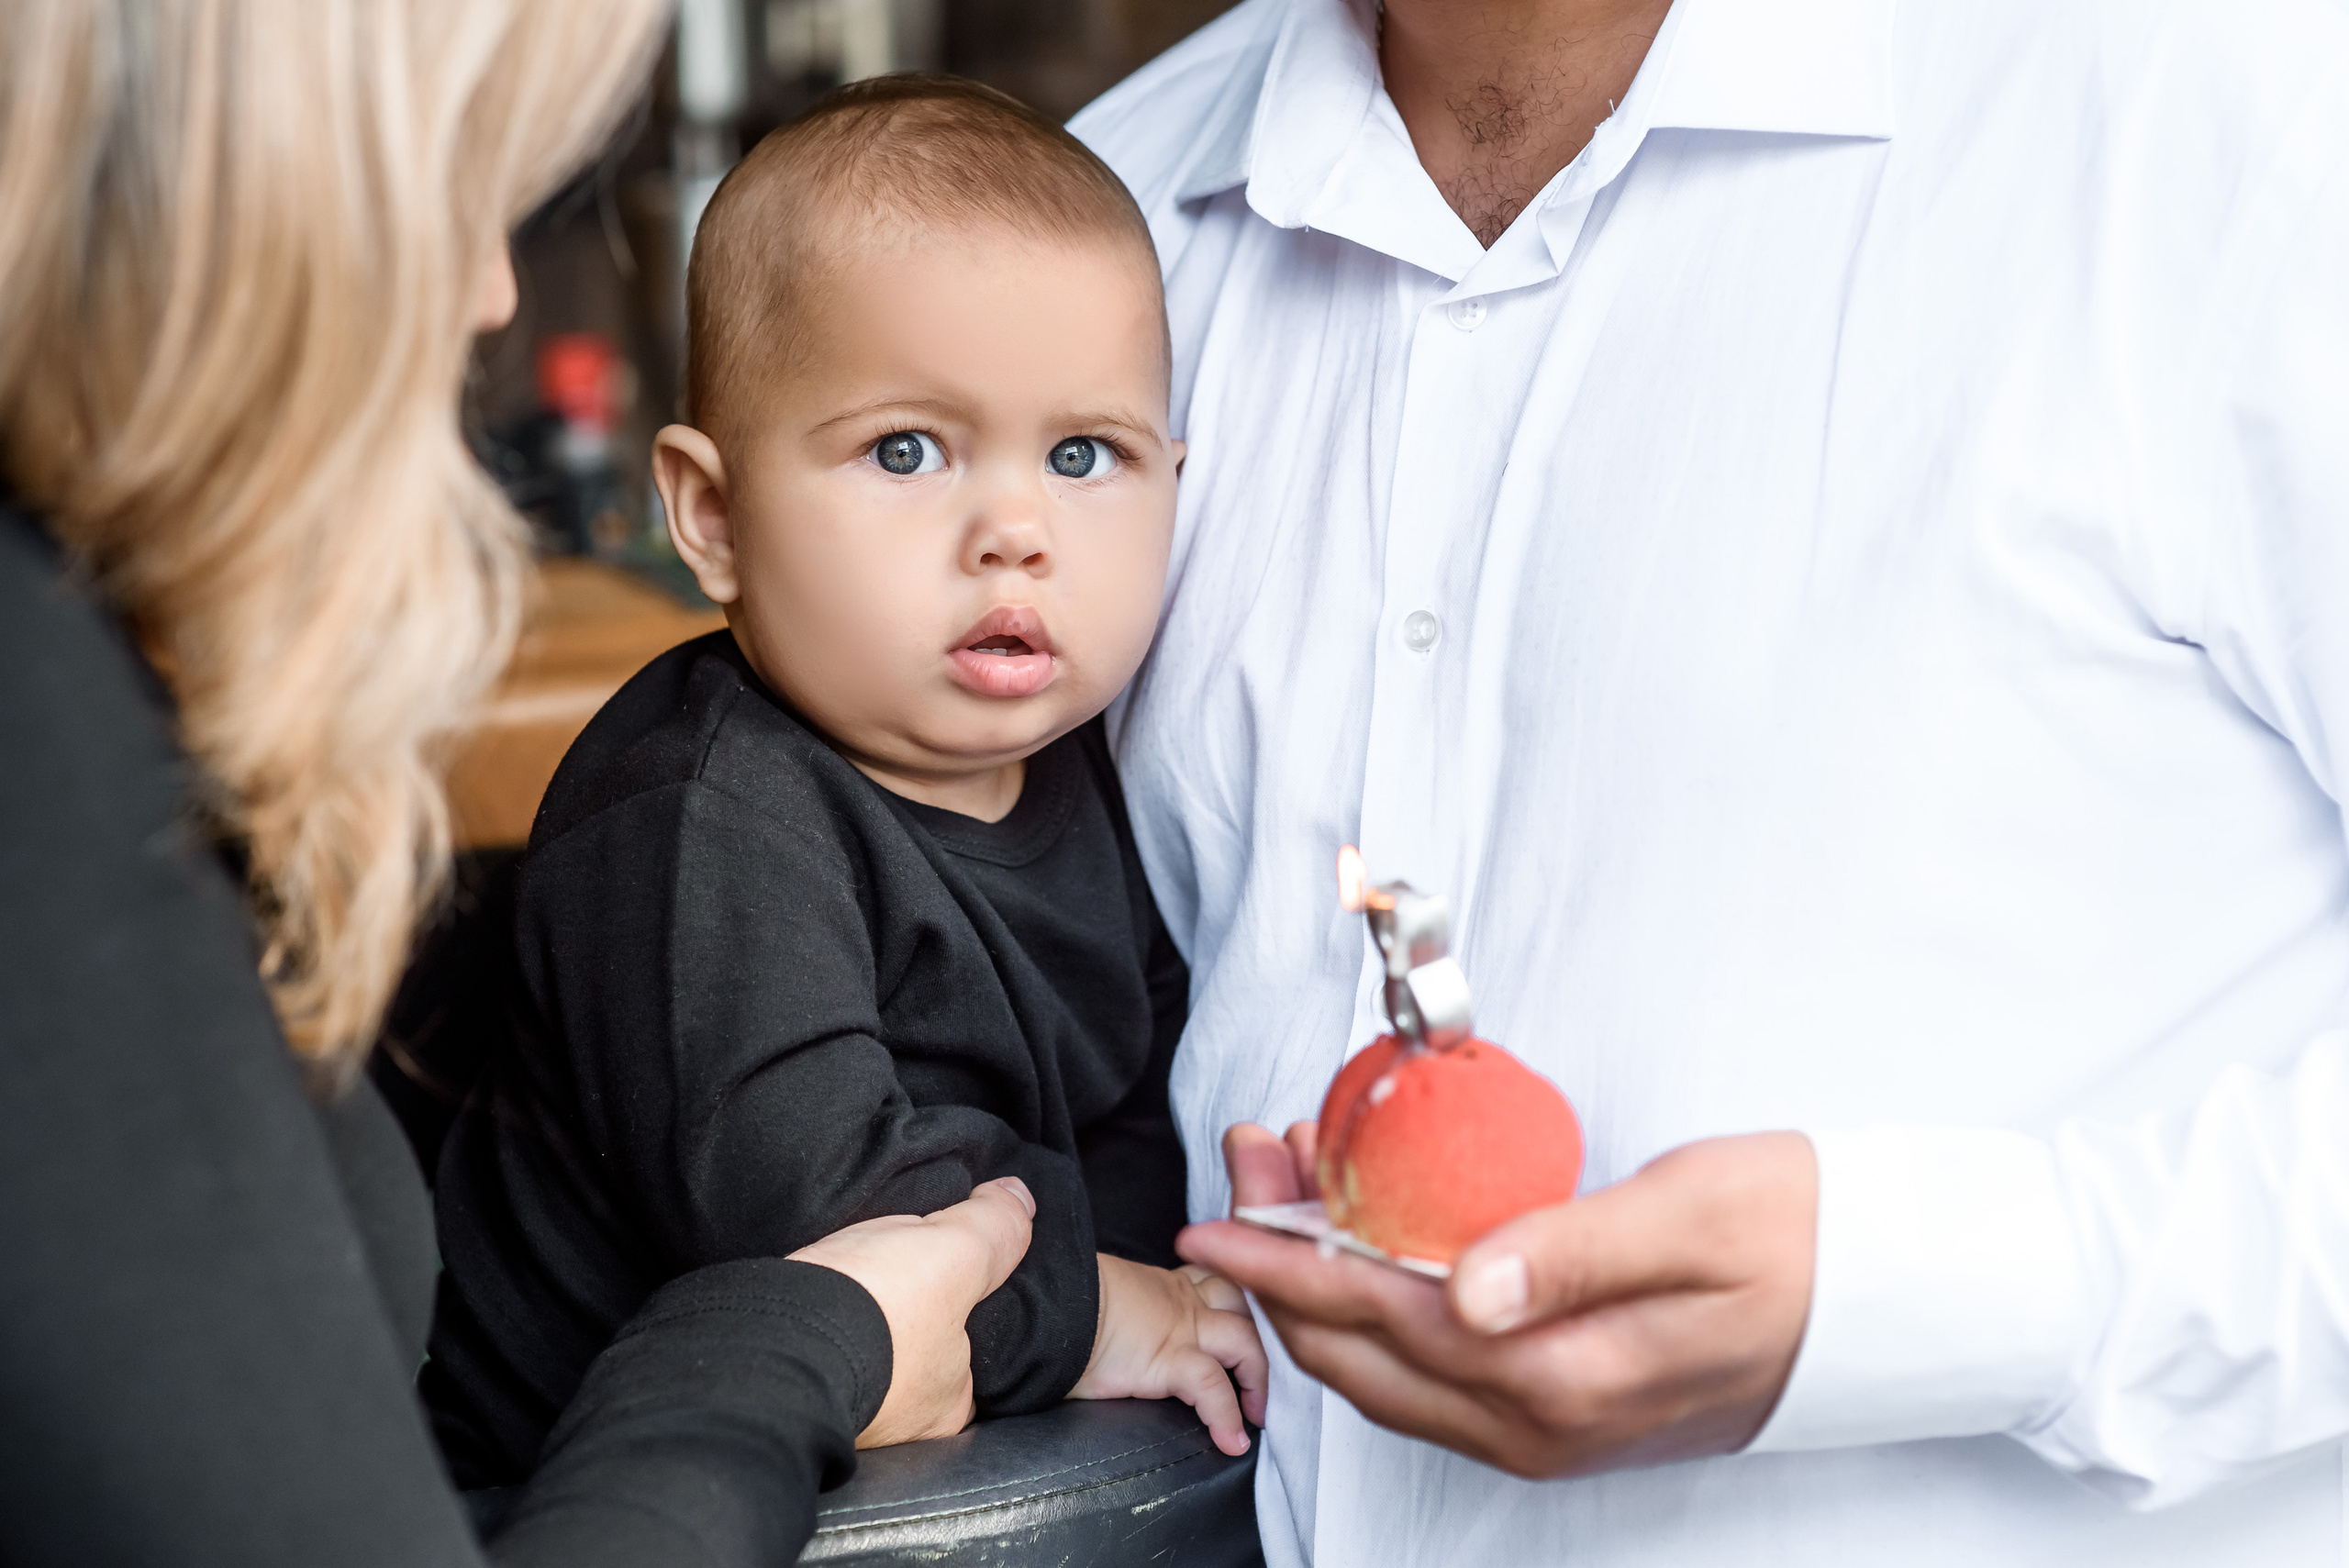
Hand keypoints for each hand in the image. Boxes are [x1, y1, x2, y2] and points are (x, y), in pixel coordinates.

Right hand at [789, 1176, 1034, 1447]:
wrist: (764, 1336)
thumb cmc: (873, 1310)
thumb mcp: (954, 1254)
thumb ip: (993, 1228)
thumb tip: (1020, 1200)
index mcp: (948, 1404)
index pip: (977, 1349)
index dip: (969, 1303)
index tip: (953, 1270)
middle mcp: (899, 1419)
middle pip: (919, 1345)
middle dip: (910, 1308)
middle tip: (899, 1265)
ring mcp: (842, 1407)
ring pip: (867, 1344)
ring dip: (860, 1309)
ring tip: (857, 1264)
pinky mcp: (788, 1380)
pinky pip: (821, 1338)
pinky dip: (822, 1312)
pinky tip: (821, 1282)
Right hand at [1070, 1253, 1269, 1455]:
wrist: (1049, 1305)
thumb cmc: (1062, 1306)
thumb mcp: (1102, 1302)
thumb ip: (1123, 1312)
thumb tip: (1112, 1334)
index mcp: (1164, 1286)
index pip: (1214, 1283)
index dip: (1234, 1306)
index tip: (1241, 1328)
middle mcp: (1181, 1302)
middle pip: (1243, 1307)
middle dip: (1260, 1340)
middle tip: (1259, 1377)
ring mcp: (1181, 1328)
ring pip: (1245, 1342)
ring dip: (1258, 1378)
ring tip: (1257, 1413)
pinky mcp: (1170, 1359)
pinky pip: (1214, 1389)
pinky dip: (1228, 1418)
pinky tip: (1232, 1441)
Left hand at [1176, 1121, 1815, 1479]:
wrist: (1887, 1301)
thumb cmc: (1797, 1234)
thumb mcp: (1690, 1216)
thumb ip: (1571, 1252)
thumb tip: (1463, 1290)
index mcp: (1561, 1374)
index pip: (1380, 1316)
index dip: (1289, 1257)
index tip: (1226, 1203)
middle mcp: (1539, 1427)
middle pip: (1362, 1356)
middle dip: (1283, 1268)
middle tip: (1247, 1167)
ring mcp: (1547, 1436)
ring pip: (1387, 1377)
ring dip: (1320, 1293)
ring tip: (1288, 1193)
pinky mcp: (1560, 1421)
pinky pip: (1429, 1382)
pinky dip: (1374, 1320)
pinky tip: (1365, 1256)